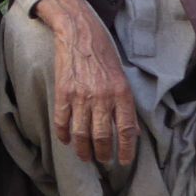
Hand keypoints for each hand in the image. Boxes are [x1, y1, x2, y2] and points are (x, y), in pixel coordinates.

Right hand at [35, 0, 139, 166]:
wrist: (79, 33)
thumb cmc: (104, 53)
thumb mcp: (122, 77)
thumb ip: (126, 104)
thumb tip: (132, 130)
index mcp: (121, 93)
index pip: (126, 130)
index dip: (126, 150)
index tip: (124, 162)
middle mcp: (102, 97)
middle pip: (103, 137)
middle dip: (103, 154)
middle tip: (102, 161)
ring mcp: (81, 96)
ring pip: (81, 134)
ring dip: (83, 150)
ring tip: (85, 157)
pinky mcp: (63, 92)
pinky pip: (62, 121)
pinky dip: (63, 135)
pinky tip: (66, 141)